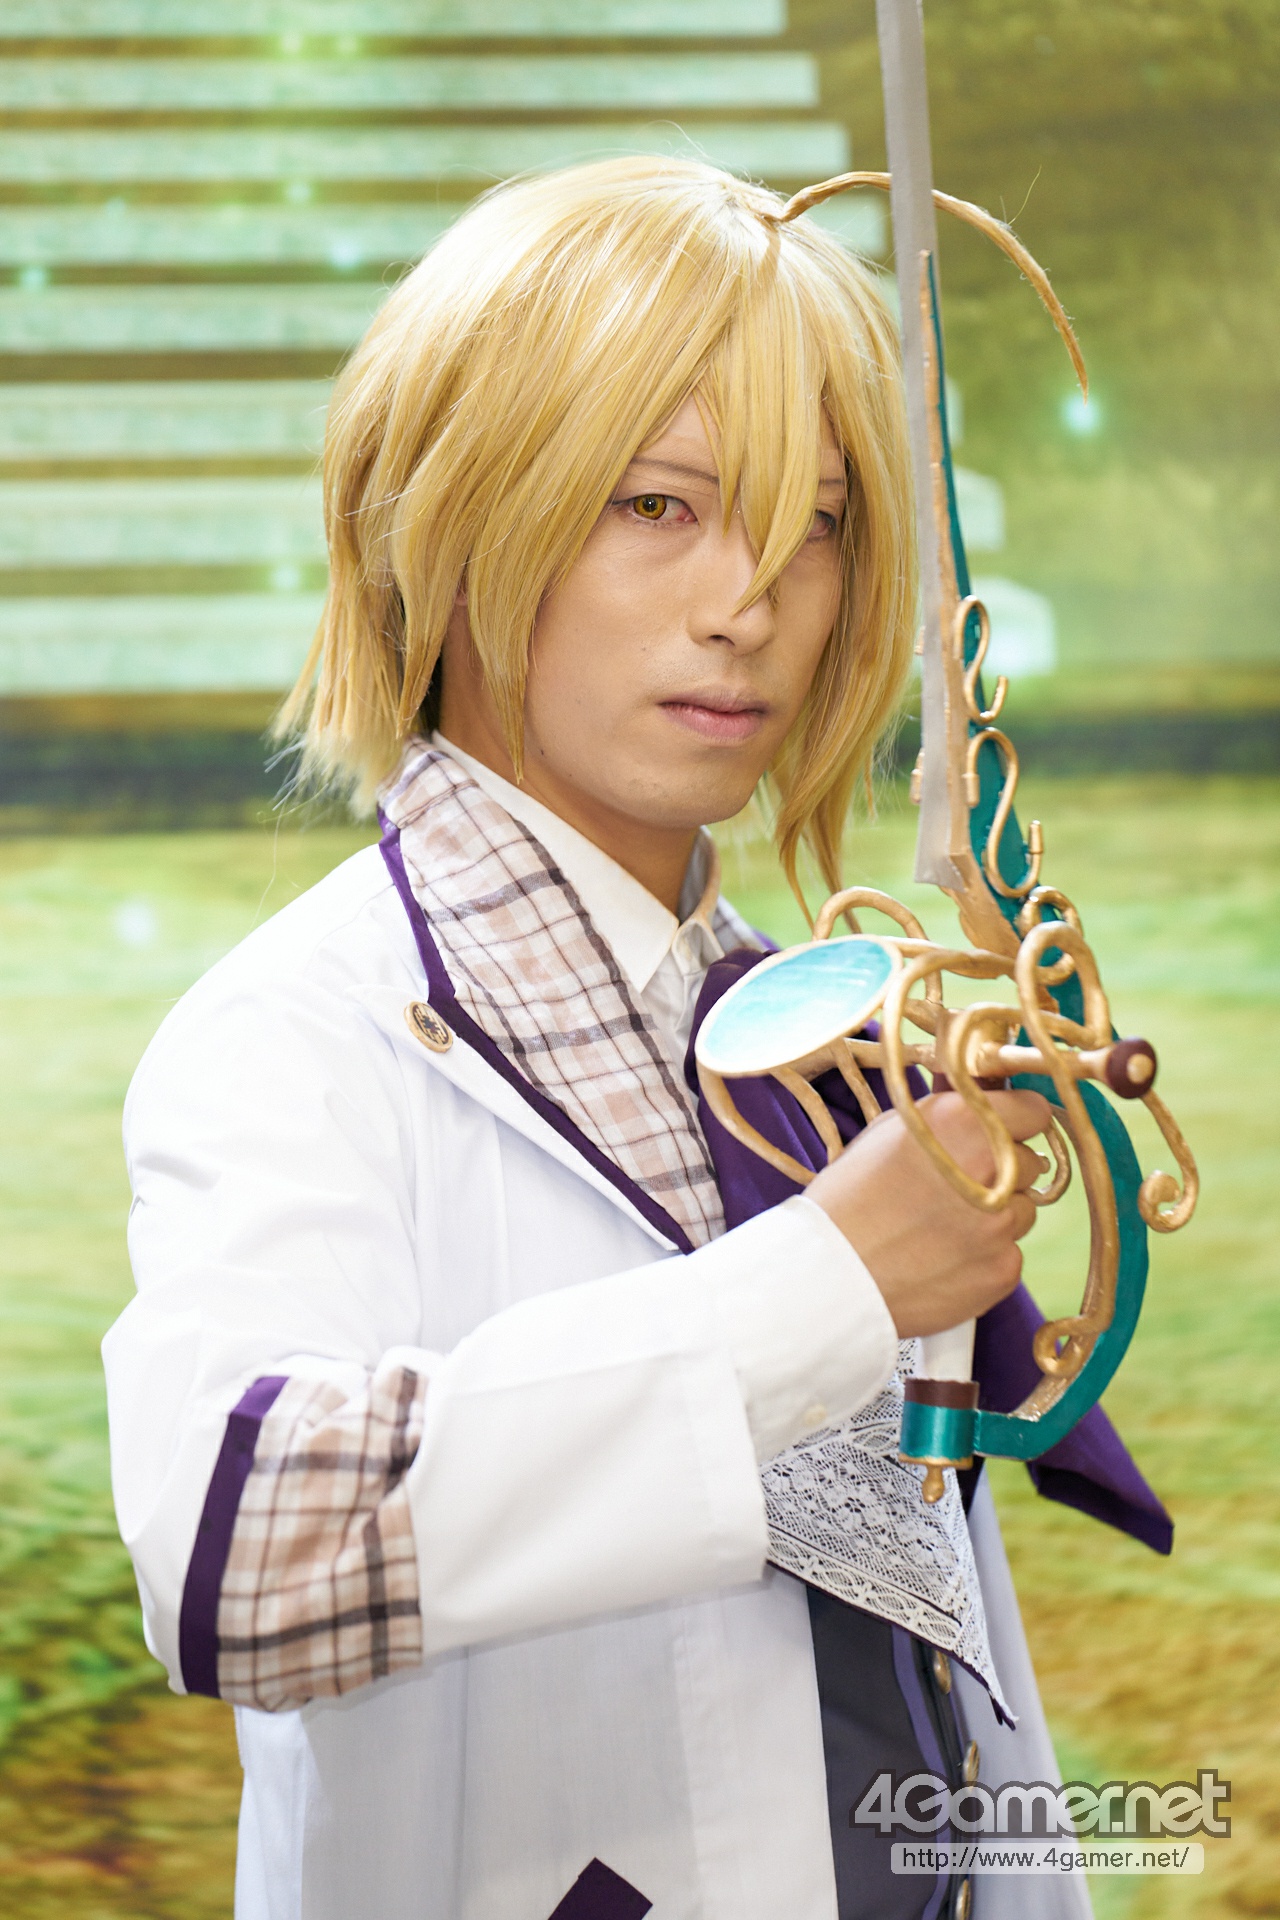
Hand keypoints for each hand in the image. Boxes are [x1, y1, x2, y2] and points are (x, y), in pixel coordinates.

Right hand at [807, 1090, 1052, 1336]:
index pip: (1034, 1110)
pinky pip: (1008, 1256)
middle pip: (1030, 1164)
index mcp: (964, 1122)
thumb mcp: (890, 1132)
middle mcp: (993, 1169)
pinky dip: (983, 1258)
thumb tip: (984, 1096)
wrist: (831, 1272)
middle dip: (1003, 1173)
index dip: (1016, 1122)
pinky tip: (941, 1260)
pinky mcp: (1002, 1270)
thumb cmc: (850, 1196)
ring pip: (1021, 1212)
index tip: (1001, 1134)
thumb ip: (948, 1114)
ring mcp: (1001, 1225)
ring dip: (994, 1217)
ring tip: (941, 1229)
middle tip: (956, 1189)